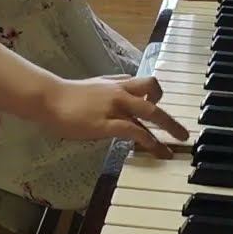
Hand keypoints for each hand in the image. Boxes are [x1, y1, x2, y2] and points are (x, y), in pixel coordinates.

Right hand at [41, 75, 187, 157]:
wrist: (49, 98)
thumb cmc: (67, 96)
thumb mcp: (94, 87)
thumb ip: (110, 90)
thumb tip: (120, 94)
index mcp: (117, 83)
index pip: (146, 85)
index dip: (157, 97)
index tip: (161, 110)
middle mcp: (120, 91)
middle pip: (154, 94)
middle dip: (170, 114)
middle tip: (182, 132)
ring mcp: (115, 106)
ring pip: (150, 112)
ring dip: (168, 127)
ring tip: (177, 144)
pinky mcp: (107, 122)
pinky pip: (134, 130)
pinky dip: (148, 140)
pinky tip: (155, 150)